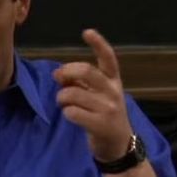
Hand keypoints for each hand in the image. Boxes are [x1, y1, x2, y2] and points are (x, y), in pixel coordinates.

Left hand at [53, 29, 132, 161]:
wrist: (118, 144)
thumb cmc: (104, 114)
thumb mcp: (98, 95)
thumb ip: (81, 82)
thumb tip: (59, 73)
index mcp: (114, 80)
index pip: (108, 58)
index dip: (98, 43)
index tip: (87, 32)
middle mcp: (113, 91)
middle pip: (86, 71)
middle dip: (67, 71)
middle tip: (59, 78)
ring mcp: (108, 108)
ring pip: (73, 93)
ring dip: (62, 97)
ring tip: (64, 103)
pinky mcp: (100, 124)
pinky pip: (72, 112)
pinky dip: (66, 112)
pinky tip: (70, 114)